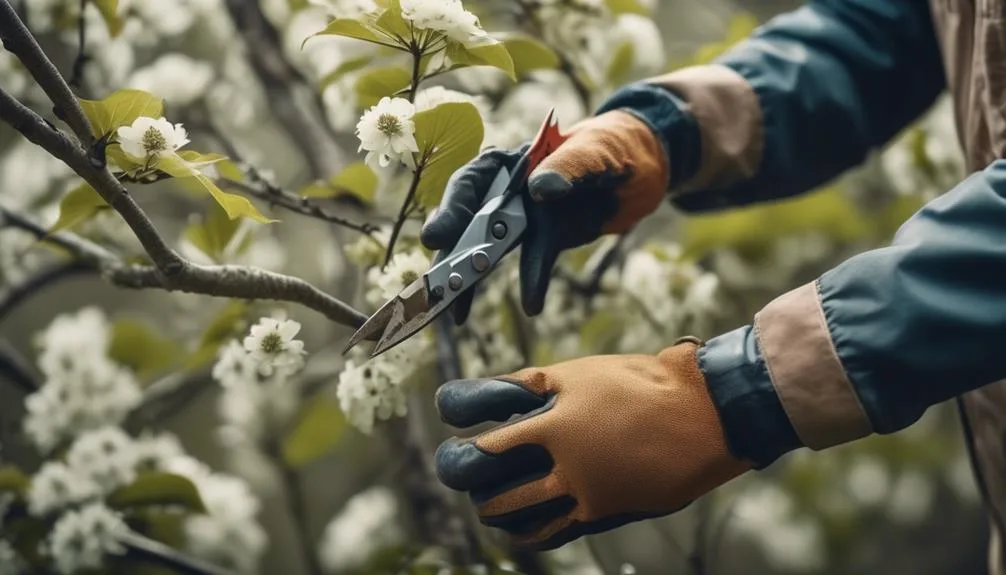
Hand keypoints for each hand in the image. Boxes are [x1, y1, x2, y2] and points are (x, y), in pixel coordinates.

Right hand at [420, 110, 669, 323]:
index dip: (450, 212)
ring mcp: (521, 219)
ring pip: (488, 253)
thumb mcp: (595, 151)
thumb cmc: (612, 147)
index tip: (438, 239)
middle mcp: (505, 190)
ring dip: (471, 284)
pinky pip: (532, 264)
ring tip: (458, 315)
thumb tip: (539, 190)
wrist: (642, 169)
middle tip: (433, 288)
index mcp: (508, 161)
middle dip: (450, 257)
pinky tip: (532, 305)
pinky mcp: (543, 240)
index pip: (470, 184)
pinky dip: (531, 283)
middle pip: (468, 225)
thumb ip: (569, 166)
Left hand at [433, 339, 749, 549]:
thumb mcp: (581, 373)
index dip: (459, 431)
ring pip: (516, 511)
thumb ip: (533, 384)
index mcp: (554, 422)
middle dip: (466, 475)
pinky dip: (527, 532)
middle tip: (457, 469)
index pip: (486, 434)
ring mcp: (583, 491)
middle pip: (491, 480)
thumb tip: (493, 391)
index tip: (452, 428)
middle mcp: (563, 462)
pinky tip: (517, 529)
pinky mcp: (601, 512)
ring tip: (484, 501)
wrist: (702, 417)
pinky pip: (551, 532)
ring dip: (492, 506)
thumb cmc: (642, 386)